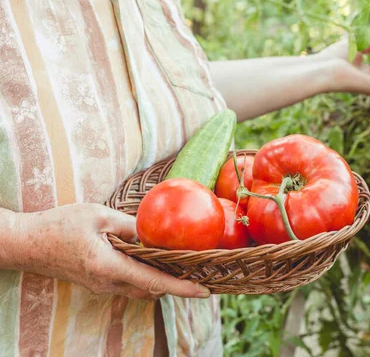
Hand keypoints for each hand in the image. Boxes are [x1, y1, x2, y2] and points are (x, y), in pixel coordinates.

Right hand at [10, 204, 209, 299]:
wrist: (28, 244)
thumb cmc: (60, 225)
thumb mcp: (99, 215)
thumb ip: (131, 225)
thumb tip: (156, 232)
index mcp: (108, 266)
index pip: (154, 282)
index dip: (182, 288)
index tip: (204, 291)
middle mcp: (107, 282)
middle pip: (151, 289)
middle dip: (176, 284)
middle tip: (199, 272)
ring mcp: (101, 286)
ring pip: (140, 289)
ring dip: (161, 280)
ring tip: (182, 265)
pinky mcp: (97, 282)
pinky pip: (128, 284)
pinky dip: (146, 276)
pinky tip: (154, 260)